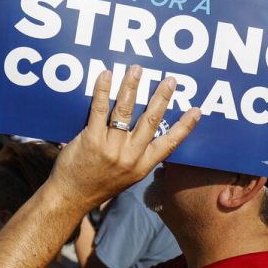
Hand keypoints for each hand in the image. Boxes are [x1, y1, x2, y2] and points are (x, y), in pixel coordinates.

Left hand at [47, 64, 199, 212]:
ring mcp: (110, 149)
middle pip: (150, 121)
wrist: (71, 197)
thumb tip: (148, 130)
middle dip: (161, 97)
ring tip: (136, 70)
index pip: (169, 144)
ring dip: (132, 87)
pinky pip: (99, 111)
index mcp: (143, 166)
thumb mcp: (127, 176)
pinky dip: (103, 91)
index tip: (196, 110)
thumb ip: (137, 155)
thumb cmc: (98, 184)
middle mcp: (130, 157)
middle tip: (170, 80)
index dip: (184, 127)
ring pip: (125, 111)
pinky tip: (106, 76)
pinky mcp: (90, 141)